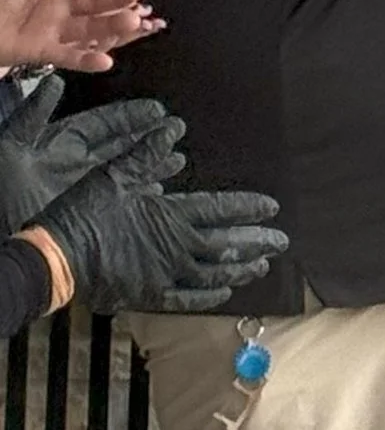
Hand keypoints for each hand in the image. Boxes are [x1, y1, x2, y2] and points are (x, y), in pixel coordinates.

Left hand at [0, 79, 184, 237]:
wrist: (12, 235)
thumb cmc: (2, 189)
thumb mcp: (11, 144)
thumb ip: (34, 112)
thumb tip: (55, 80)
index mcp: (59, 142)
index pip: (101, 122)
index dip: (128, 115)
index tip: (157, 110)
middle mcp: (76, 162)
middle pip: (119, 145)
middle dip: (148, 136)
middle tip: (176, 128)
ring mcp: (83, 187)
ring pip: (125, 171)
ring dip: (151, 165)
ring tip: (178, 160)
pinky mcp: (87, 210)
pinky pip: (121, 198)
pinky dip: (142, 194)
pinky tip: (160, 192)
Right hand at [35, 159, 285, 313]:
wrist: (57, 257)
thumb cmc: (83, 213)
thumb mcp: (112, 175)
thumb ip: (145, 154)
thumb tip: (172, 129)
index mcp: (171, 217)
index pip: (219, 210)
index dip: (248, 208)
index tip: (273, 208)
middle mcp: (177, 249)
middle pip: (227, 245)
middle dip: (257, 241)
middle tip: (282, 242)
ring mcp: (167, 276)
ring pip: (215, 275)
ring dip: (241, 269)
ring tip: (262, 265)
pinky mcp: (151, 296)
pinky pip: (189, 300)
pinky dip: (210, 297)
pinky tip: (225, 293)